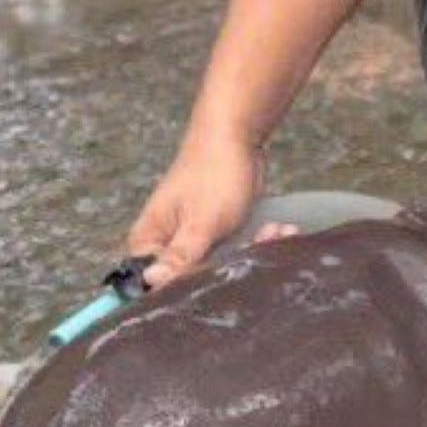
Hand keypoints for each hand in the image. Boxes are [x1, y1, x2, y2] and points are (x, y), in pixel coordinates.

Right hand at [128, 136, 265, 287]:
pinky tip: (278, 229)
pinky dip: (258, 242)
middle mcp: (166, 244)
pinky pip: (238, 252)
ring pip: (223, 266)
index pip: (156, 287)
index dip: (187, 290)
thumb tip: (152, 282)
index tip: (219, 280)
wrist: (237, 136)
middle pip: (194, 280)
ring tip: (273, 230)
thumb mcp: (201, 222)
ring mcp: (193, 239)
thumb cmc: (213, 175)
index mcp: (149, 241)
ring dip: (253, 251)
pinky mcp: (218, 235)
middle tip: (259, 242)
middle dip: (232, 266)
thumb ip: (180, 256)